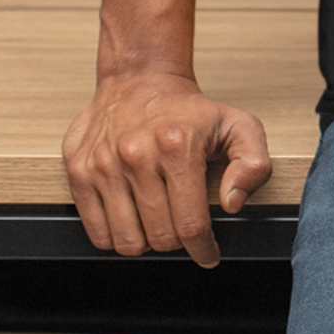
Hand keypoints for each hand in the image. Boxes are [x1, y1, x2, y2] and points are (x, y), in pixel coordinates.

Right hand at [63, 71, 272, 266]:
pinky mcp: (80, 172)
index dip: (203, 249)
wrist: (140, 79)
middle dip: (177, 241)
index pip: (191, 225)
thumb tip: (232, 203)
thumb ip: (253, 164)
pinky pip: (97, 233)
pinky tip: (131, 218)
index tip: (208, 253)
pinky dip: (116, 236)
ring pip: (127, 242)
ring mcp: (104, 165)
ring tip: (156, 220)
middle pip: (160, 237)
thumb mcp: (238, 126)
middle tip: (181, 225)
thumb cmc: (188, 110)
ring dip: (146, 241)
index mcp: (178, 147)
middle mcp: (137, 156)